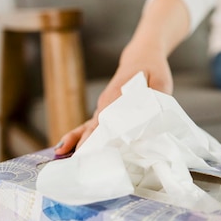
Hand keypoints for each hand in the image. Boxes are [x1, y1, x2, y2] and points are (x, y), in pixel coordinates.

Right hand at [54, 42, 172, 155]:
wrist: (143, 55)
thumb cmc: (152, 69)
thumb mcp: (159, 82)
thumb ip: (154, 99)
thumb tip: (149, 119)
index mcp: (116, 97)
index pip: (104, 122)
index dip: (98, 138)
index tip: (92, 154)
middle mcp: (106, 104)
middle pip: (92, 128)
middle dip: (84, 146)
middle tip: (76, 164)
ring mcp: (104, 108)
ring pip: (88, 128)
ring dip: (77, 142)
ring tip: (61, 156)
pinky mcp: (107, 111)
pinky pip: (93, 127)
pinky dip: (83, 137)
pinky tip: (71, 150)